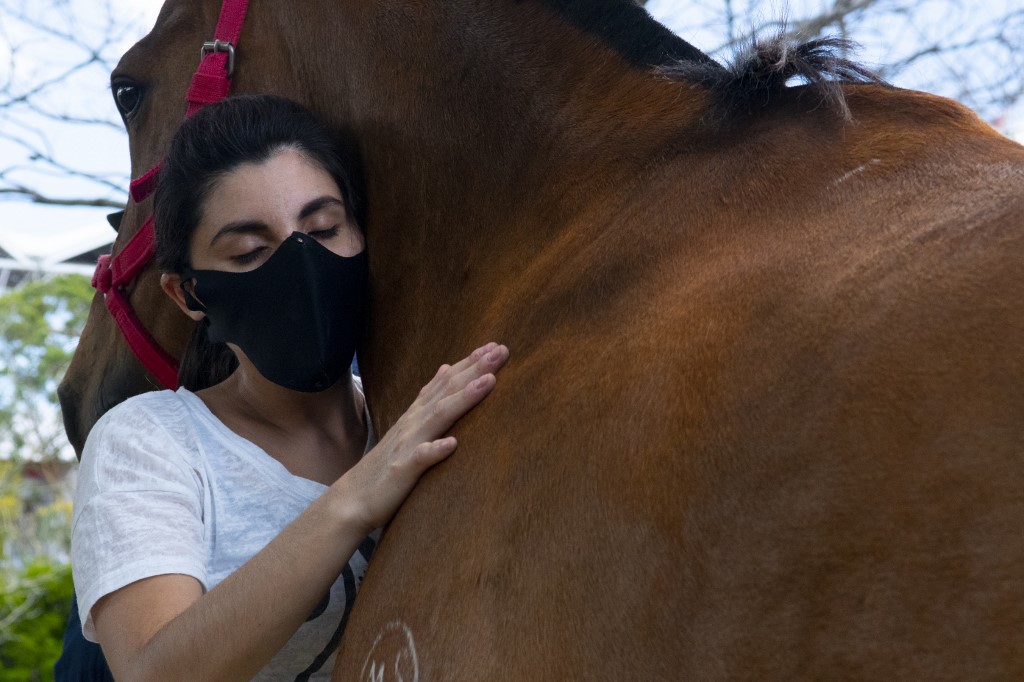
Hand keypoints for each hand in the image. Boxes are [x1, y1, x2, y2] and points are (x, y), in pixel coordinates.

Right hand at [337, 342, 508, 532]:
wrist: (354, 497)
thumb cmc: (389, 462)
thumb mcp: (410, 424)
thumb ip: (429, 398)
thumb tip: (447, 368)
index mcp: (418, 413)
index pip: (447, 381)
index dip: (470, 363)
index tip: (495, 346)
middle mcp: (414, 422)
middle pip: (448, 390)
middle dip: (475, 370)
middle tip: (500, 351)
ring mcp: (408, 444)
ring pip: (438, 416)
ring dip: (464, 398)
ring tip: (488, 382)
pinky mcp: (402, 470)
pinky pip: (420, 459)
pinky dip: (436, 450)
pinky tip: (452, 444)